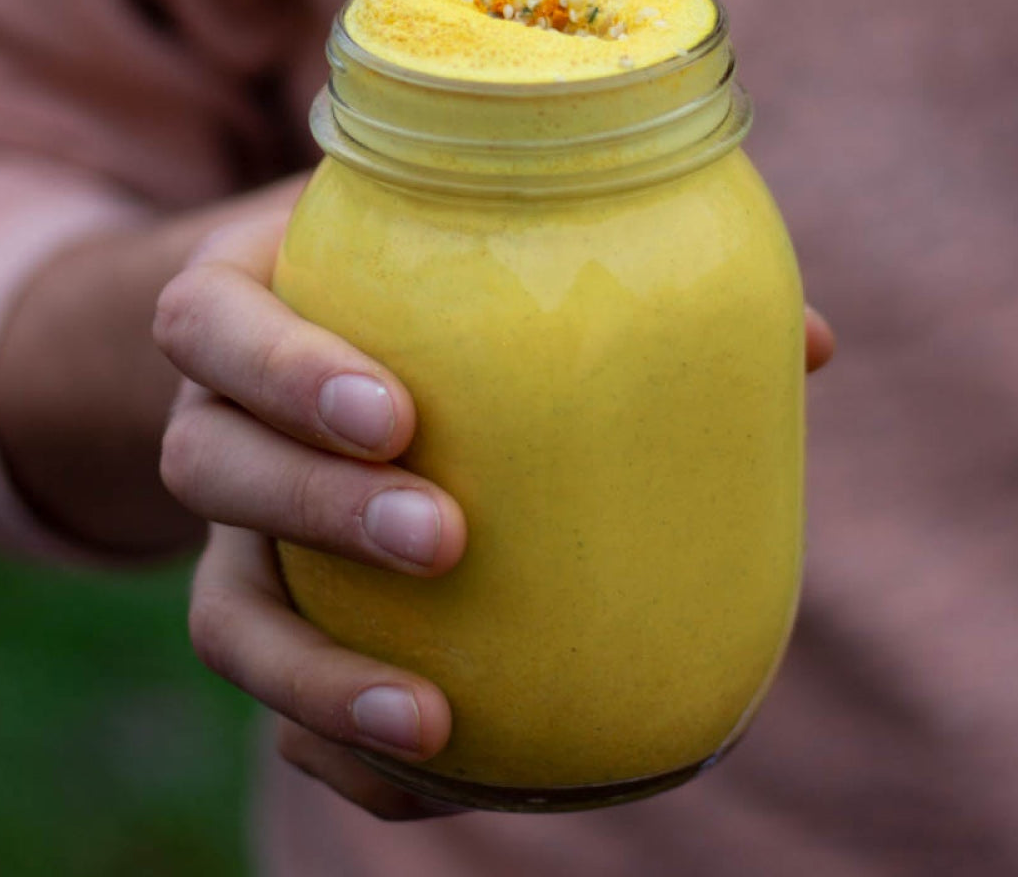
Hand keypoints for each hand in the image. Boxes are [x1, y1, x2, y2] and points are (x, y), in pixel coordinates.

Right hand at [156, 203, 835, 818]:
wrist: (305, 340)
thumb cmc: (414, 279)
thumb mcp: (469, 244)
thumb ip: (612, 270)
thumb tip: (809, 343)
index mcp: (247, 299)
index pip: (212, 324)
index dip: (284, 372)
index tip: (400, 412)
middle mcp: (215, 411)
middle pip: (208, 462)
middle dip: (315, 505)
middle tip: (444, 537)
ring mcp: (227, 523)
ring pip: (223, 608)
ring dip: (315, 670)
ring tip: (432, 720)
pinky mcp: (259, 605)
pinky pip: (276, 691)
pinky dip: (337, 745)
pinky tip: (435, 773)